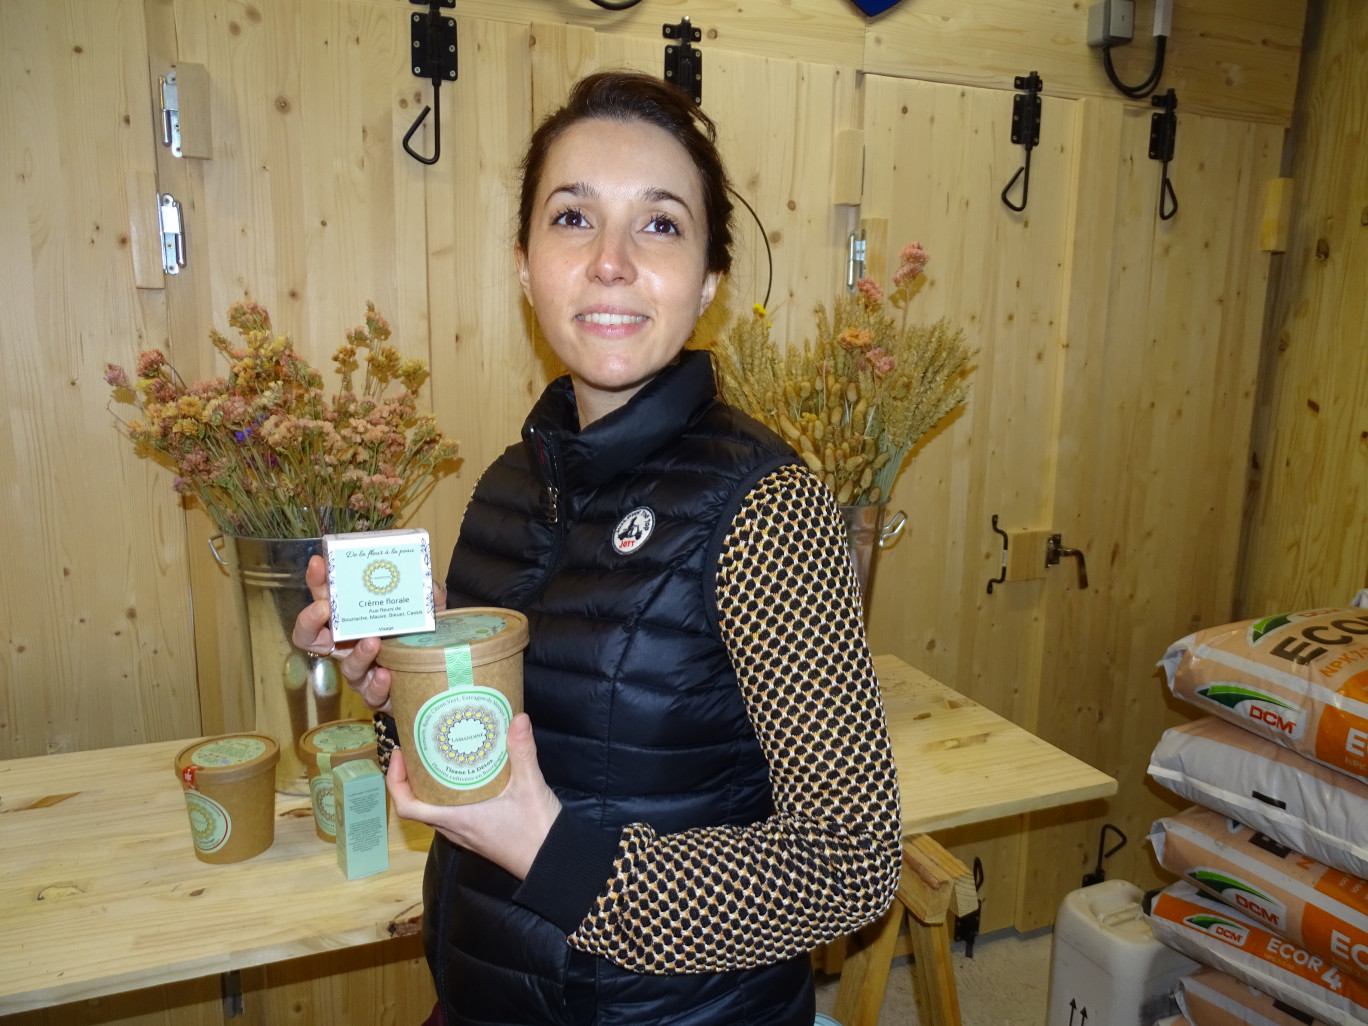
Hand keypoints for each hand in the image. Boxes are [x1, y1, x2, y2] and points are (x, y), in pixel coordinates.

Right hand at [291, 554, 447, 714]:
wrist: (439, 675)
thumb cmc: (421, 638)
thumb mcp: (429, 611)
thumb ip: (429, 596)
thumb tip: (429, 585)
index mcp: (355, 620)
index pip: (327, 598)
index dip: (318, 582)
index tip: (319, 564)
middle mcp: (350, 646)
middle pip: (311, 636)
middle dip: (310, 621)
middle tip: (324, 608)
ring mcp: (361, 672)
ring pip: (347, 667)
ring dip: (358, 654)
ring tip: (373, 642)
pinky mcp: (376, 695)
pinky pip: (369, 694)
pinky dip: (376, 685)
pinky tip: (386, 675)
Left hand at [386, 713, 560, 879]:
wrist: (553, 863)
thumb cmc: (537, 831)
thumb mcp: (530, 787)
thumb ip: (522, 752)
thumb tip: (518, 718)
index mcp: (458, 819)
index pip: (408, 808)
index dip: (396, 782)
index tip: (400, 756)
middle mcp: (456, 828)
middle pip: (418, 805)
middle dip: (411, 776)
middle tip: (419, 747)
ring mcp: (466, 834)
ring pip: (434, 810)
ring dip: (428, 786)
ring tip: (438, 757)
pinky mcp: (477, 834)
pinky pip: (451, 813)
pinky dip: (447, 794)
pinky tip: (465, 776)